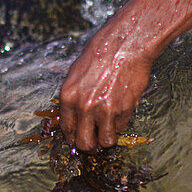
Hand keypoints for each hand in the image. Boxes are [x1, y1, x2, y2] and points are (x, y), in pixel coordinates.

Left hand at [58, 20, 154, 150]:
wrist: (124, 45)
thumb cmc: (101, 54)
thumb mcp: (76, 74)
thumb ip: (74, 97)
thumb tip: (74, 117)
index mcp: (68, 97)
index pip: (67, 130)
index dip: (74, 137)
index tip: (78, 138)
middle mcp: (84, 107)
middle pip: (84, 143)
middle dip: (89, 146)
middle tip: (94, 141)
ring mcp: (104, 111)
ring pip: (105, 142)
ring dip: (107, 138)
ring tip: (109, 128)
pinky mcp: (124, 110)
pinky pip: (121, 128)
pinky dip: (120, 124)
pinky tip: (120, 110)